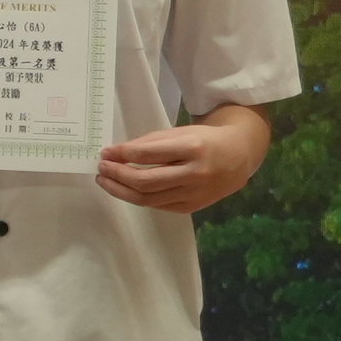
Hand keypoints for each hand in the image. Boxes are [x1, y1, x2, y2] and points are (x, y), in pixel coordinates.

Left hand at [97, 112, 265, 213]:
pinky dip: (139, 198)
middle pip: (145, 181)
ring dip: (122, 191)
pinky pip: (158, 205)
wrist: (239, 157)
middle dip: (118, 175)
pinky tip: (127, 190)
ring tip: (106, 181)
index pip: (148, 155)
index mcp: (192, 148)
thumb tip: (117, 153)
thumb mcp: (180, 133)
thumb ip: (150, 143)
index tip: (105, 152)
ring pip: (149, 198)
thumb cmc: (204, 140)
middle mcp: (194, 174)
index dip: (122, 154)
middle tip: (101, 168)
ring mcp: (194, 194)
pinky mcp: (192, 207)